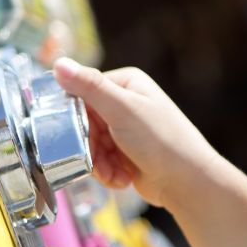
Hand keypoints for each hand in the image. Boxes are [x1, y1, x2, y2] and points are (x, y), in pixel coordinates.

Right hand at [52, 58, 221, 207]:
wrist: (188, 182)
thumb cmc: (162, 141)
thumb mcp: (123, 110)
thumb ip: (90, 87)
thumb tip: (59, 64)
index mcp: (127, 83)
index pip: (83, 93)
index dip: (76, 118)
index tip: (78, 136)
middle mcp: (126, 103)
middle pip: (85, 124)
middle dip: (90, 147)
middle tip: (99, 162)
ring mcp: (126, 129)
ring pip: (91, 145)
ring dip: (99, 164)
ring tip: (115, 174)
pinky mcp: (126, 153)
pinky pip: (102, 161)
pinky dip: (109, 172)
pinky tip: (123, 179)